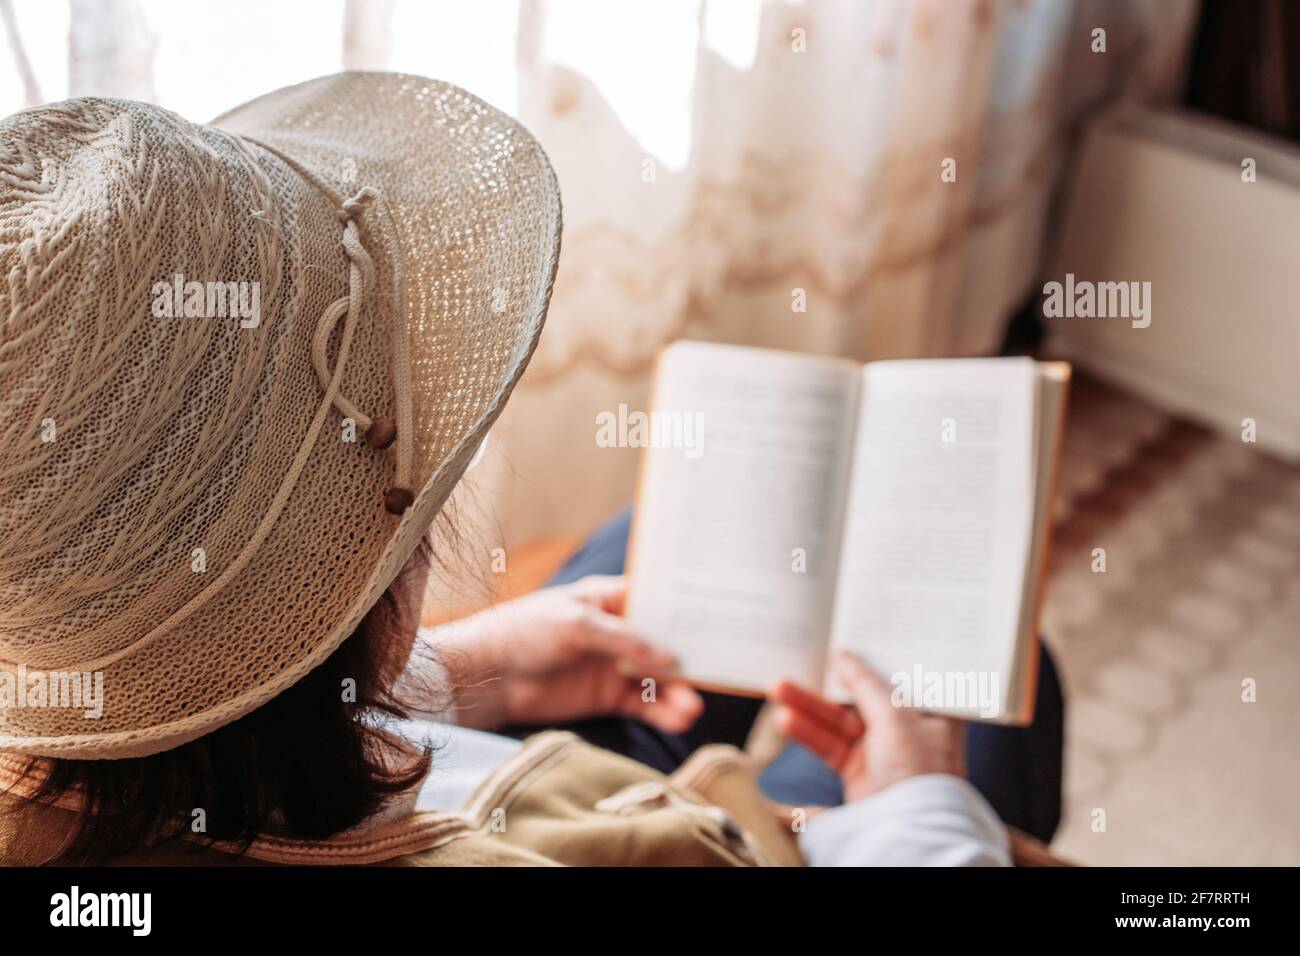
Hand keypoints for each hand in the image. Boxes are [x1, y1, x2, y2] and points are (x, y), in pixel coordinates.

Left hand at [431, 575, 703, 733]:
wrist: (486, 676)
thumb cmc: (524, 632)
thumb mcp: (576, 625)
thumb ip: (624, 639)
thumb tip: (668, 658)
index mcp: (610, 599)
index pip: (657, 599)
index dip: (686, 608)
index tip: (719, 617)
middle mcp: (618, 630)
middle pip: (664, 641)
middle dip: (690, 655)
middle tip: (719, 669)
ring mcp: (614, 665)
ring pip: (657, 677)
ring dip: (678, 691)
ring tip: (693, 706)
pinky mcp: (606, 696)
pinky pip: (642, 703)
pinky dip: (661, 711)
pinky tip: (678, 718)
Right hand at [769, 651, 964, 801]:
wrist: (908, 833)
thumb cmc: (919, 770)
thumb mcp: (895, 716)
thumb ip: (865, 683)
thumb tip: (843, 656)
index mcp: (931, 711)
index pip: (899, 675)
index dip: (874, 657)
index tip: (848, 635)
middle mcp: (907, 729)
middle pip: (862, 696)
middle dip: (831, 682)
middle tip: (803, 659)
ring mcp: (881, 752)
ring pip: (839, 721)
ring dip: (809, 706)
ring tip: (778, 687)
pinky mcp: (858, 772)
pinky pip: (829, 745)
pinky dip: (809, 732)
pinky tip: (787, 718)